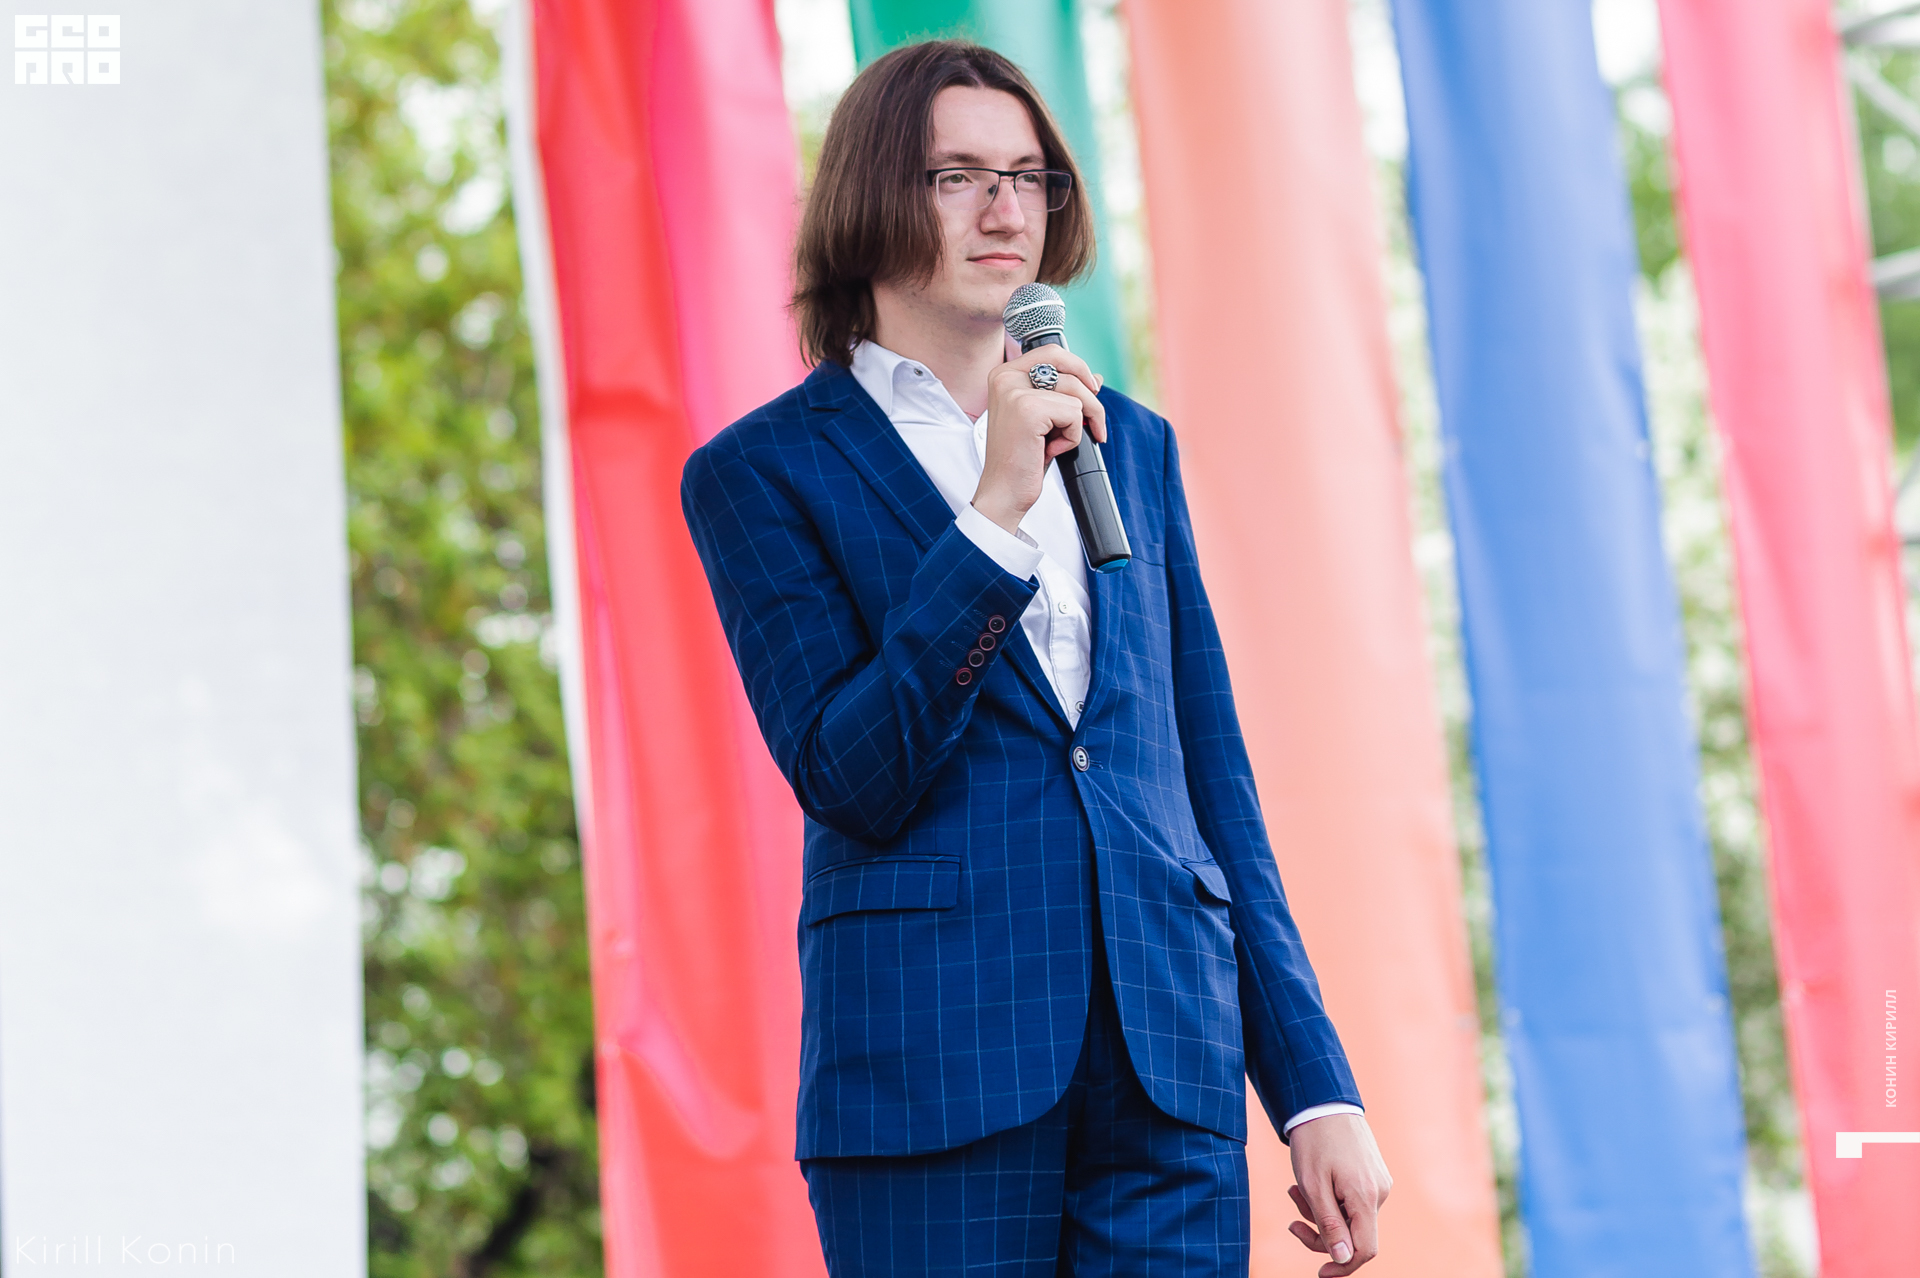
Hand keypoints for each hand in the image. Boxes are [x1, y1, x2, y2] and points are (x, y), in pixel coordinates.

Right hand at [970, 344, 1105, 534]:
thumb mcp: (1047, 420)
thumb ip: (1066, 395)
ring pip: (1077, 394)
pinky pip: (1074, 414)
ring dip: (1079, 424)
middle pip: (1070, 371)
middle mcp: (1006, 377)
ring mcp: (1015, 391)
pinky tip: (1051, 449)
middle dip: (1092, 400)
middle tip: (1095, 426)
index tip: (1093, 390)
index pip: (1053, 352)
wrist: (1004, 491)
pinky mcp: (1028, 409)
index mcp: (1005, 374)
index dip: (1079, 368)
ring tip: (1057, 443)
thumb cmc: (1023, 458)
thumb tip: (1097, 378)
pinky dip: (1072, 437)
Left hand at [1285, 1113, 1390, 1274]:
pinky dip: (1330, 1199)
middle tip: (1291, 1222)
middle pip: (1353, 1234)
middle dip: (1320, 1232)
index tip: (1320, 1272)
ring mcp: (1378, 1182)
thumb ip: (1329, 1224)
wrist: (1323, 1100)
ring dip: (1321, 1212)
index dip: (1343, 1266)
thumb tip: (1342, 1258)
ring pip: (1349, 1216)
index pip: (1364, 1249)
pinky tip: (1311, 1181)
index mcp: (1365, 1197)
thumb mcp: (1313, 1185)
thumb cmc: (1314, 1141)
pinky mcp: (1372, 1174)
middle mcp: (1379, 1192)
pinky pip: (1352, 1200)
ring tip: (1294, 1190)